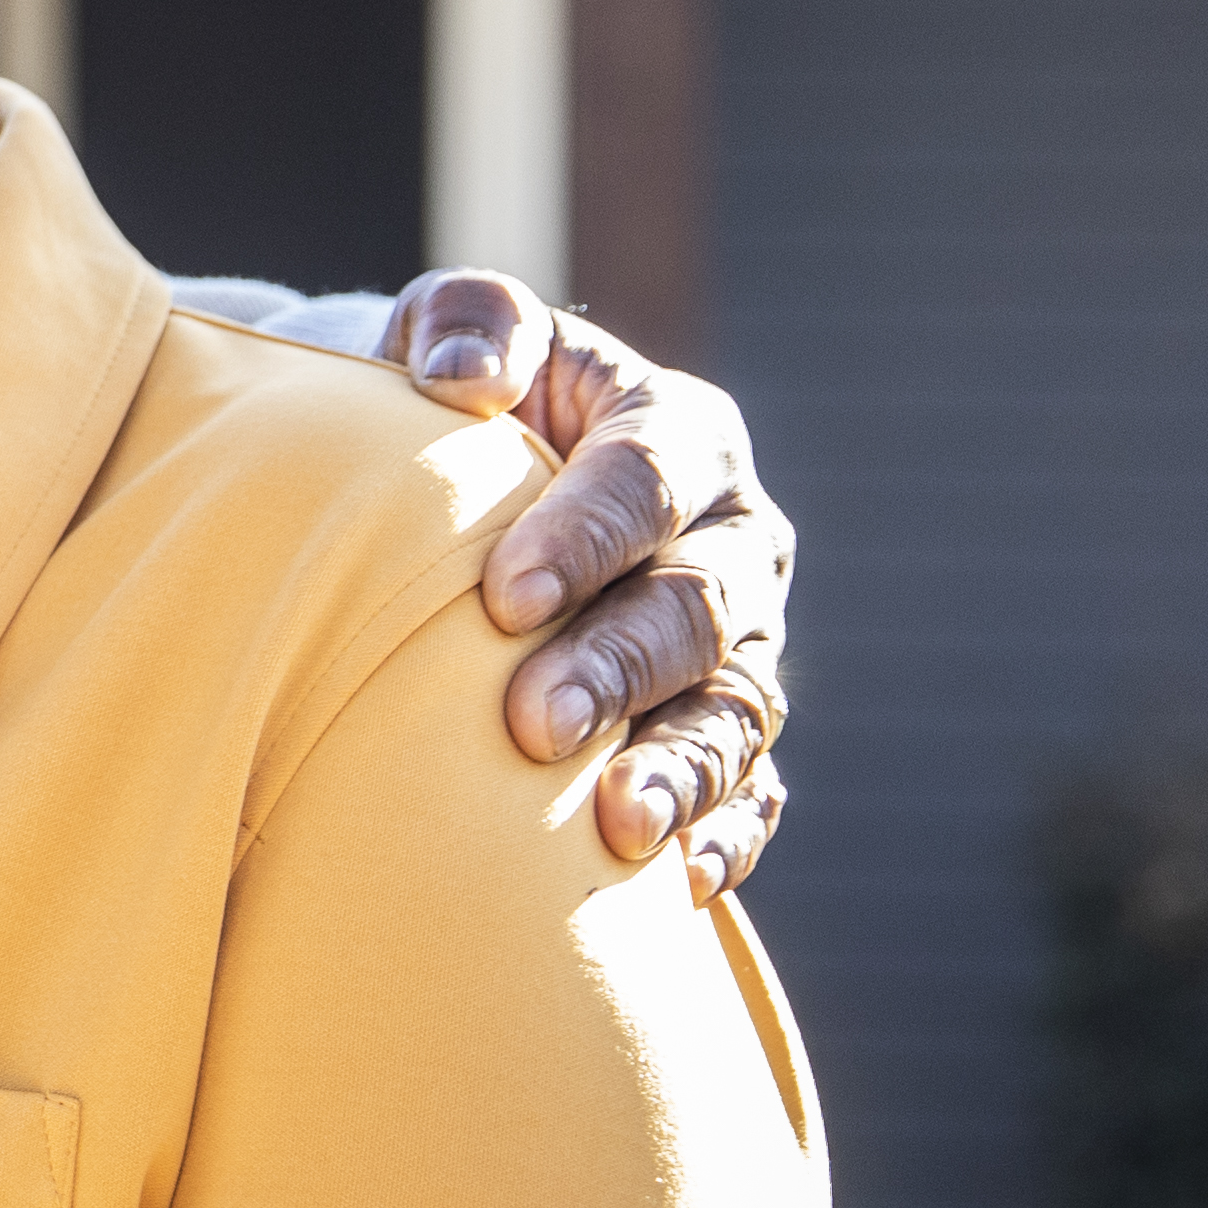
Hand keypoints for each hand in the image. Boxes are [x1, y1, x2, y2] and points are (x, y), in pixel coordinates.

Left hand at [379, 277, 791, 896]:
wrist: (463, 492)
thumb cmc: (456, 408)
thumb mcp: (455, 335)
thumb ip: (468, 324)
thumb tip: (467, 381)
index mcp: (679, 435)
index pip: (650, 480)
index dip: (586, 536)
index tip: (501, 597)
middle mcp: (729, 545)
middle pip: (696, 610)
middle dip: (618, 668)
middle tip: (531, 725)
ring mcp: (739, 647)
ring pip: (736, 712)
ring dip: (681, 770)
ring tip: (618, 827)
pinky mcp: (723, 730)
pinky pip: (753, 792)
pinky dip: (723, 836)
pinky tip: (674, 883)